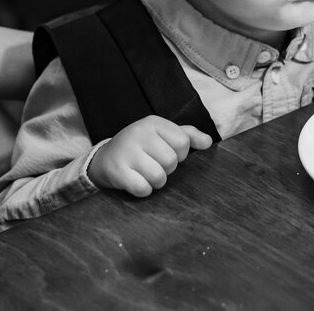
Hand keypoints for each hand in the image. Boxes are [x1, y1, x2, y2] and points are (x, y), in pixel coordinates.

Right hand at [88, 116, 212, 196]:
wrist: (105, 158)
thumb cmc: (141, 147)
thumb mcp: (162, 135)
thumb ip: (187, 136)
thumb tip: (209, 142)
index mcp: (153, 123)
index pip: (183, 142)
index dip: (180, 154)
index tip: (167, 153)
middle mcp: (139, 133)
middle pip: (171, 161)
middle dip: (167, 169)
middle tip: (154, 165)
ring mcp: (126, 152)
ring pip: (158, 176)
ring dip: (156, 182)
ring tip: (146, 174)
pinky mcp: (117, 170)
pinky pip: (142, 188)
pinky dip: (143, 190)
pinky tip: (136, 181)